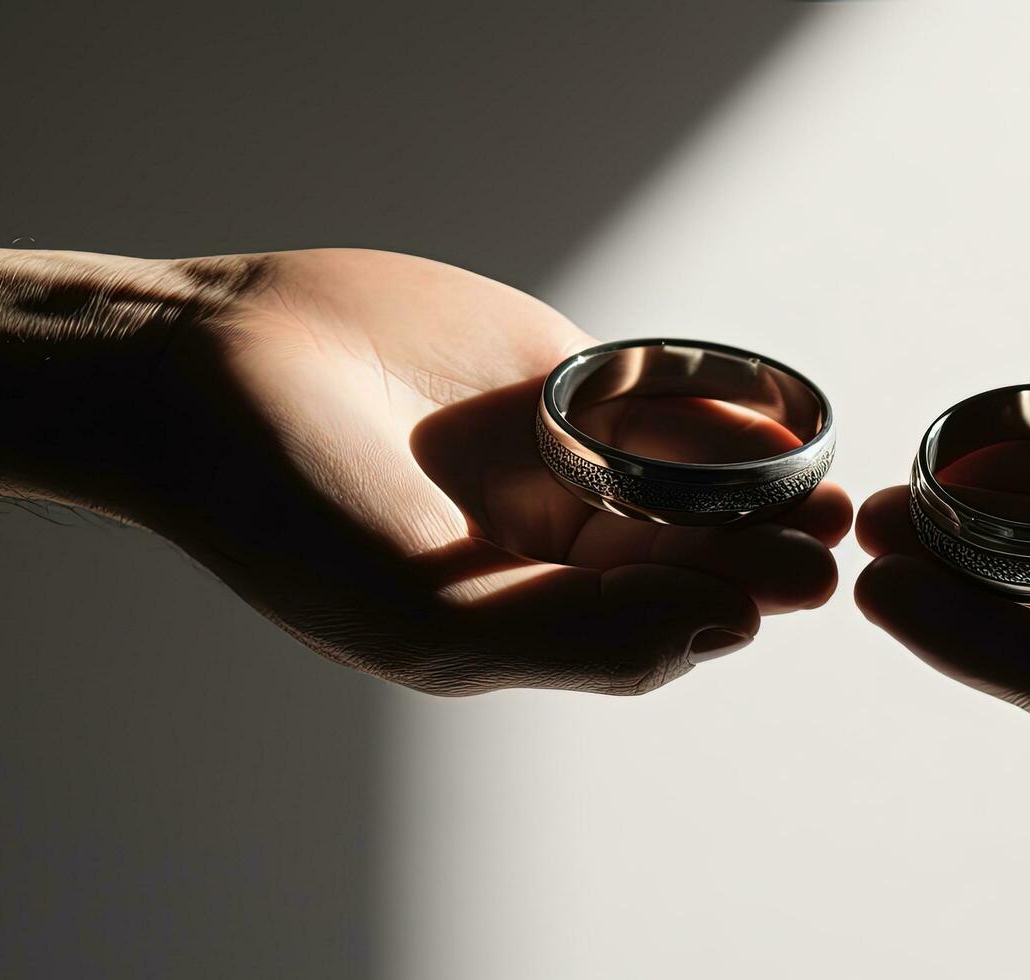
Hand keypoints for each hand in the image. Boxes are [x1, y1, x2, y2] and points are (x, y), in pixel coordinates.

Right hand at [0, 247, 849, 694]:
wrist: (203, 368)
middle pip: (679, 554)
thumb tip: (722, 631)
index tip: (789, 591)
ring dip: (751, 485)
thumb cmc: (290, 512)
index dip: (720, 609)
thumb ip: (575, 632)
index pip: (645, 626)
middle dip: (754, 551)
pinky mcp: (552, 377)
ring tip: (821, 485)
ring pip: (679, 479)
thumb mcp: (427, 611)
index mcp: (513, 614)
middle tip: (826, 543)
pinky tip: (768, 417)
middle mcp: (542, 544)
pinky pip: (651, 398)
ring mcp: (551, 458)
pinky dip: (710, 411)